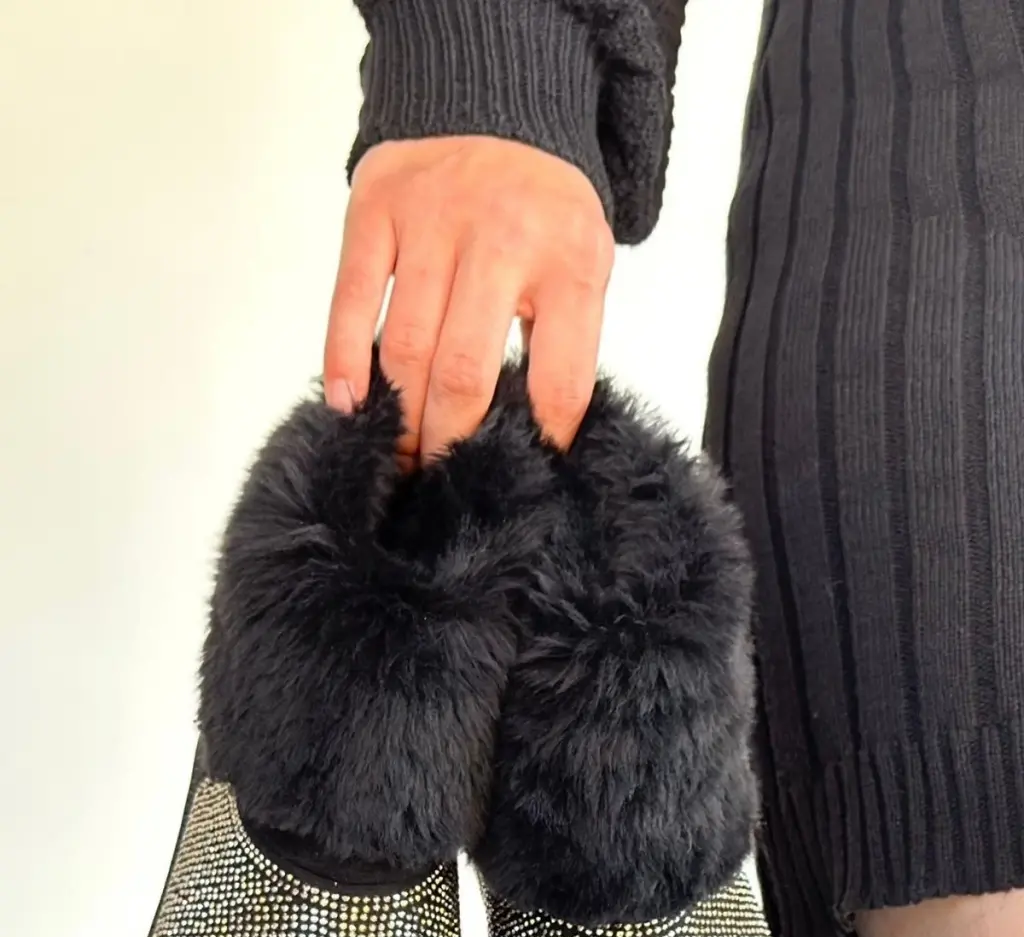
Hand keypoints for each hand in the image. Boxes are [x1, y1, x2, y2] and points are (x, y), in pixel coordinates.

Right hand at [324, 136, 613, 463]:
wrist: (495, 107)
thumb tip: (532, 440)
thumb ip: (562, 343)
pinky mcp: (377, 206)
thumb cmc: (540, 215)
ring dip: (399, 417)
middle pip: (464, 372)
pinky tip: (350, 406)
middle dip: (448, 443)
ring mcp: (435, 215)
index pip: (558, 380)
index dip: (538, 440)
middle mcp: (504, 233)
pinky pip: (351, 299)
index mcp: (571, 261)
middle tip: (440, 482)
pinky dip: (345, 361)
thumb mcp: (579, 267)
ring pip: (407, 346)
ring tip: (401, 459)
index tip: (518, 473)